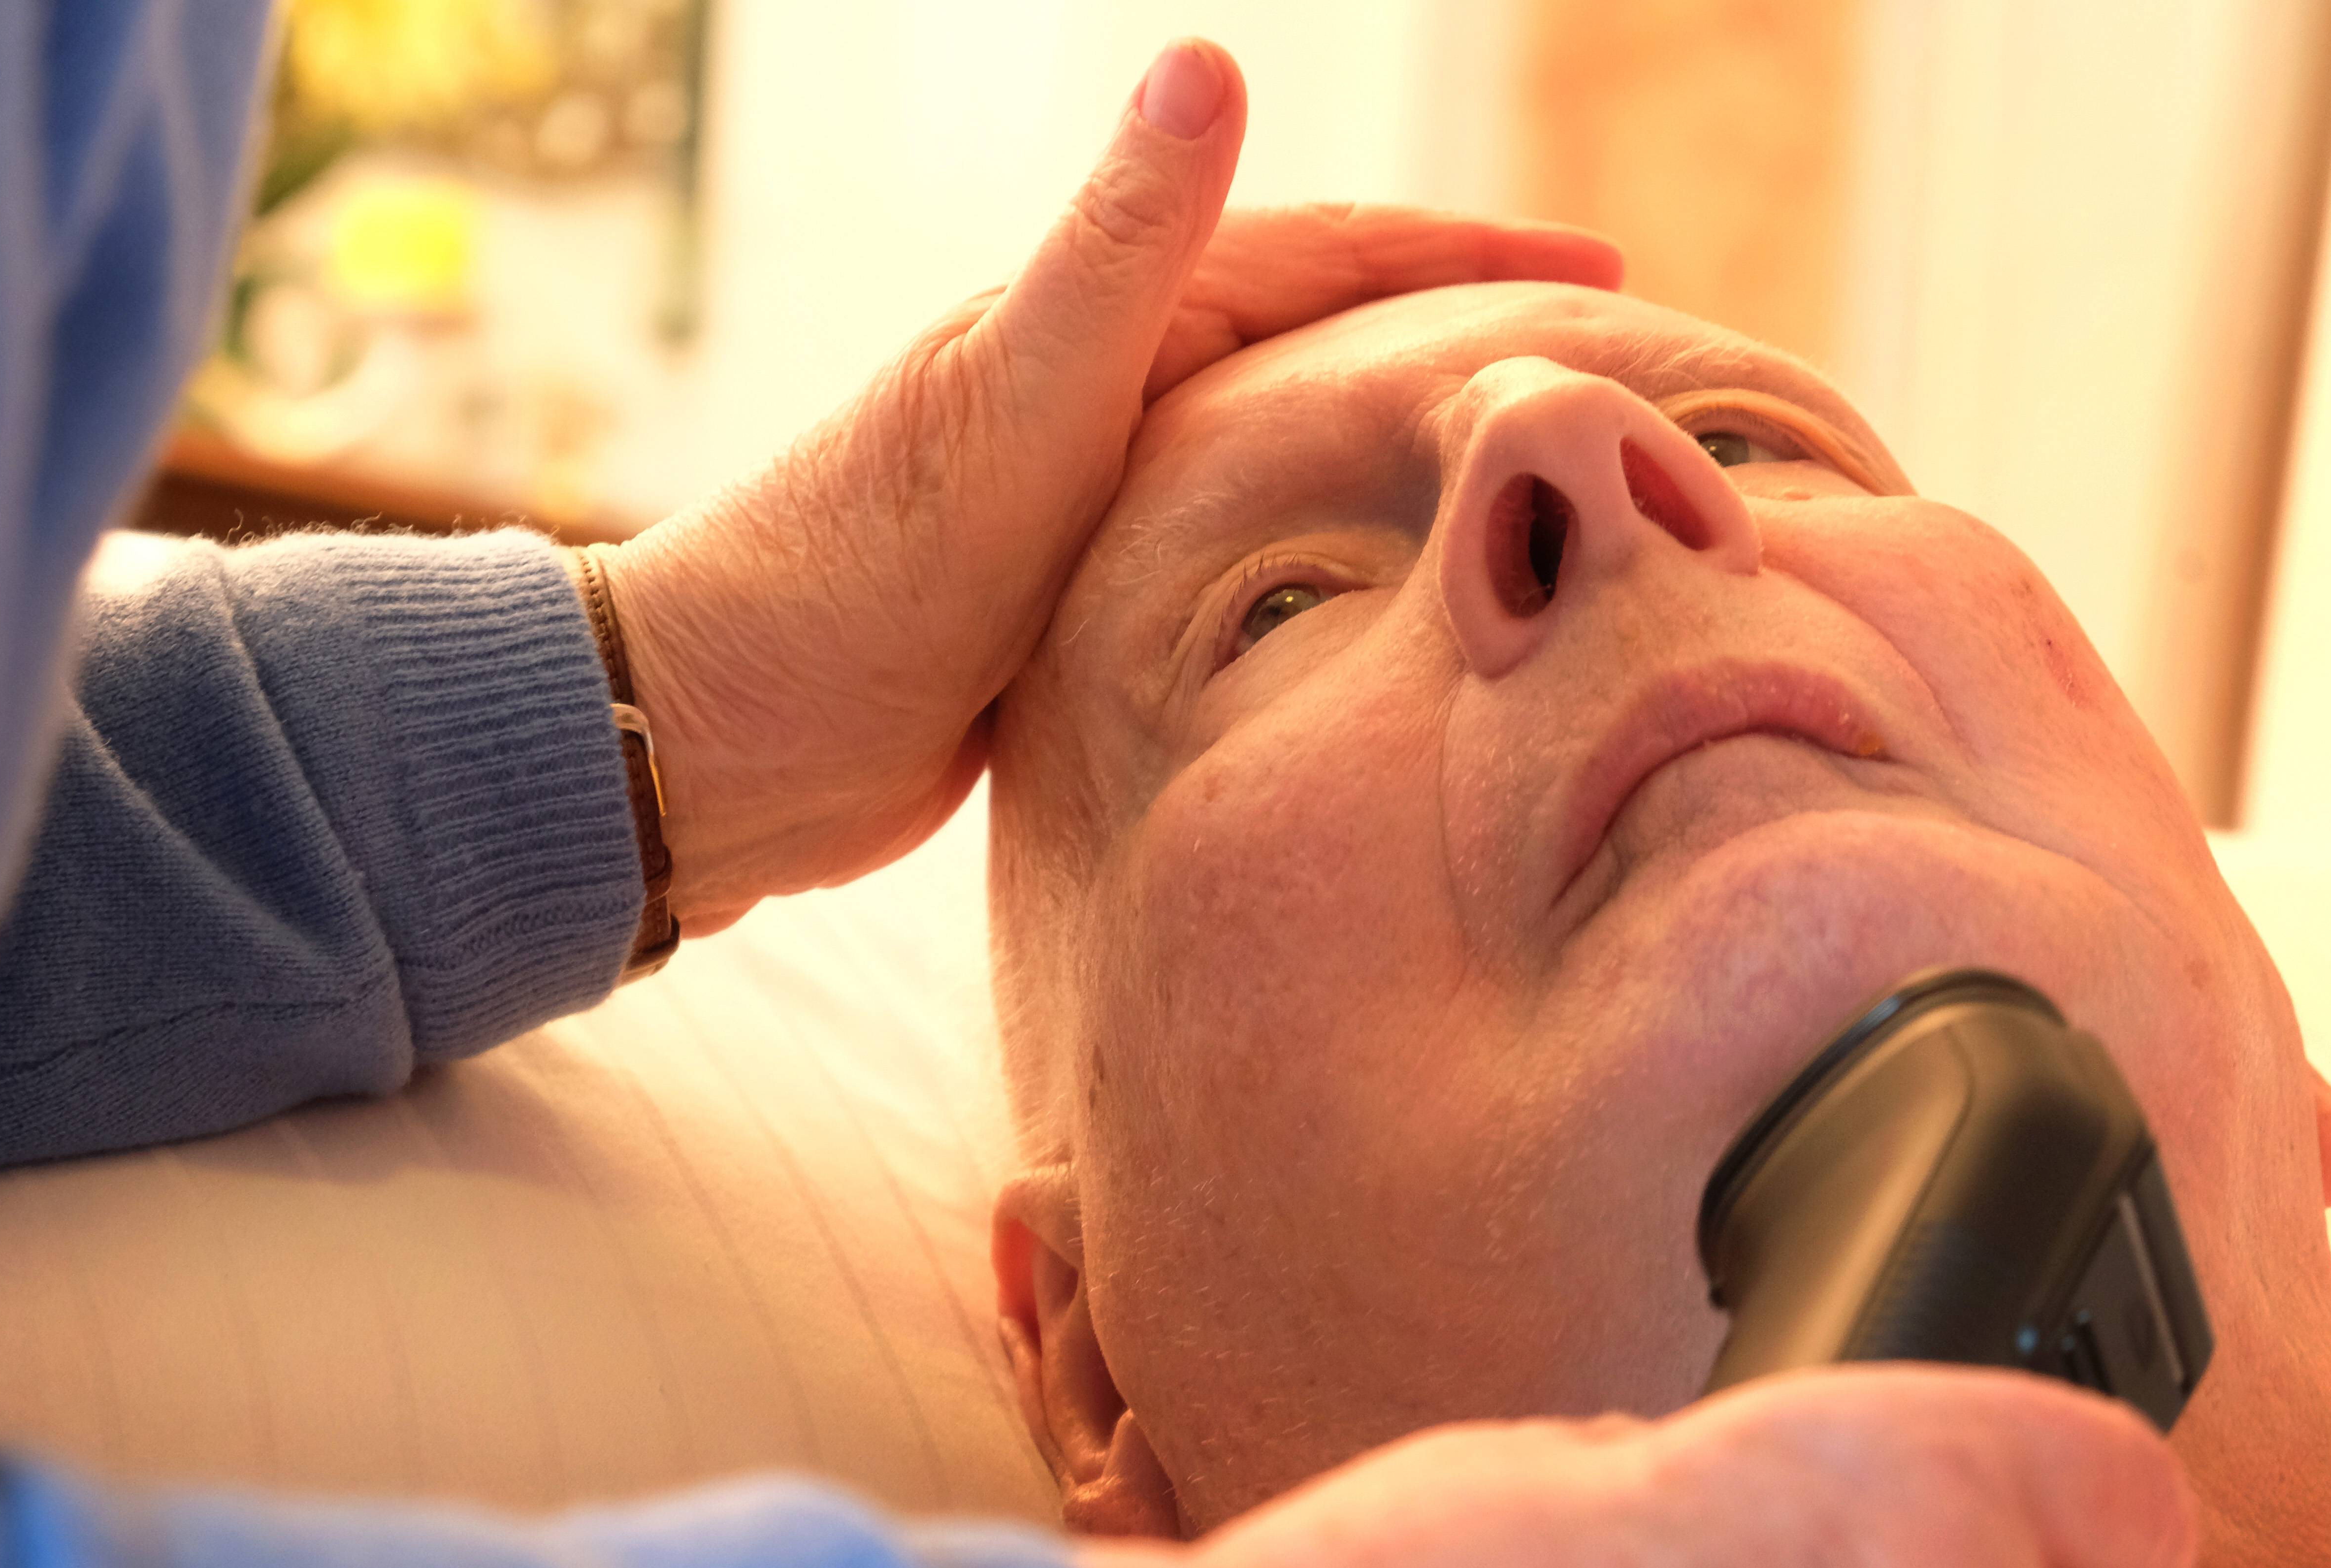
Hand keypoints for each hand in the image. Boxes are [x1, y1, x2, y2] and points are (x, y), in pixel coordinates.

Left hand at [598, 39, 1621, 929]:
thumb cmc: (855, 575)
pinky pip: (1225, 551)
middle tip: (1595, 371)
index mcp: (1096, 328)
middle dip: (1453, 339)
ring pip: (1274, 449)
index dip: (1463, 255)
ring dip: (1388, 442)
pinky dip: (1310, 547)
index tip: (1606, 263)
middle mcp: (1092, 395)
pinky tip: (1360, 597)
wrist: (724, 737)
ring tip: (1508, 476)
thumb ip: (1119, 249)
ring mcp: (1079, 500)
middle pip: (1314, 342)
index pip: (1323, 257)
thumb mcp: (1012, 400)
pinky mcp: (1063, 606)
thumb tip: (1207, 59)